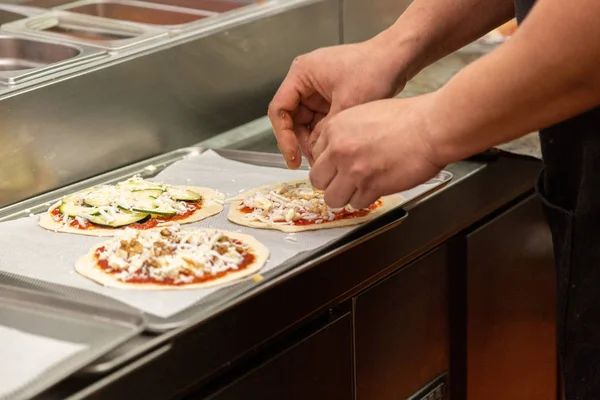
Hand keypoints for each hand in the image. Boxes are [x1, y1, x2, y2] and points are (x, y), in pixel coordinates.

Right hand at [268, 38, 408, 168]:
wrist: (398, 58)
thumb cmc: (374, 69)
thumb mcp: (346, 105)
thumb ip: (325, 131)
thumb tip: (314, 154)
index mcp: (301, 73)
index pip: (279, 110)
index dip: (283, 137)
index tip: (292, 157)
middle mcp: (305, 80)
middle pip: (291, 118)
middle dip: (300, 141)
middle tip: (311, 163)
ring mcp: (318, 89)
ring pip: (306, 122)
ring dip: (313, 140)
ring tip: (323, 159)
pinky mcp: (331, 97)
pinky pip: (320, 120)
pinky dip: (324, 135)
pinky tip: (331, 149)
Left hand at [309, 94, 443, 208]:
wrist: (430, 128)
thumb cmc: (406, 118)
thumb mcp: (363, 113)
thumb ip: (344, 133)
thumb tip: (334, 152)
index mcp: (334, 128)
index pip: (314, 156)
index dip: (327, 164)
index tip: (336, 167)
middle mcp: (338, 150)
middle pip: (317, 180)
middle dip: (331, 183)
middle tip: (344, 181)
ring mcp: (353, 170)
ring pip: (332, 198)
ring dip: (345, 196)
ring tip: (360, 187)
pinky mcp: (370, 186)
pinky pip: (356, 203)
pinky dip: (365, 199)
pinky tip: (376, 186)